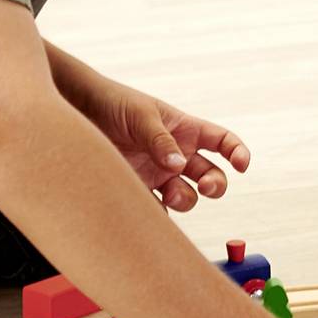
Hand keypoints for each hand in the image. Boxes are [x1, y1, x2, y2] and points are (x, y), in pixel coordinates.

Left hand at [66, 73, 249, 212]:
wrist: (76, 113)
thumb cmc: (112, 103)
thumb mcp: (141, 115)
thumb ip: (160, 140)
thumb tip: (178, 166)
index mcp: (185, 130)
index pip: (222, 142)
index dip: (237, 152)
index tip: (242, 164)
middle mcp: (177, 155)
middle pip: (211, 176)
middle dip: (216, 185)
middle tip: (206, 187)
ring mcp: (158, 174)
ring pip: (187, 197)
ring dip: (186, 199)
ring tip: (170, 194)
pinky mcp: (138, 190)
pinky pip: (157, 210)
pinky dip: (158, 214)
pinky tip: (149, 208)